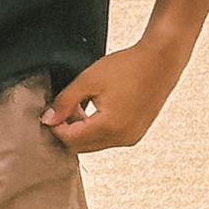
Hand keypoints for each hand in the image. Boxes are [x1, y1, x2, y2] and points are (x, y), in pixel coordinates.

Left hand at [41, 37, 188, 151]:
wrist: (160, 62)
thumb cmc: (126, 67)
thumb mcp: (87, 81)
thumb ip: (65, 102)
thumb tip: (48, 120)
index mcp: (109, 127)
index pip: (70, 140)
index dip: (55, 127)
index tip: (49, 111)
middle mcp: (122, 138)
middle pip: (81, 147)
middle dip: (66, 131)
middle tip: (62, 108)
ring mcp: (132, 138)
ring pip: (94, 145)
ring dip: (80, 131)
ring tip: (78, 105)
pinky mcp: (136, 134)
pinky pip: (108, 139)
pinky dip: (95, 130)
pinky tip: (92, 109)